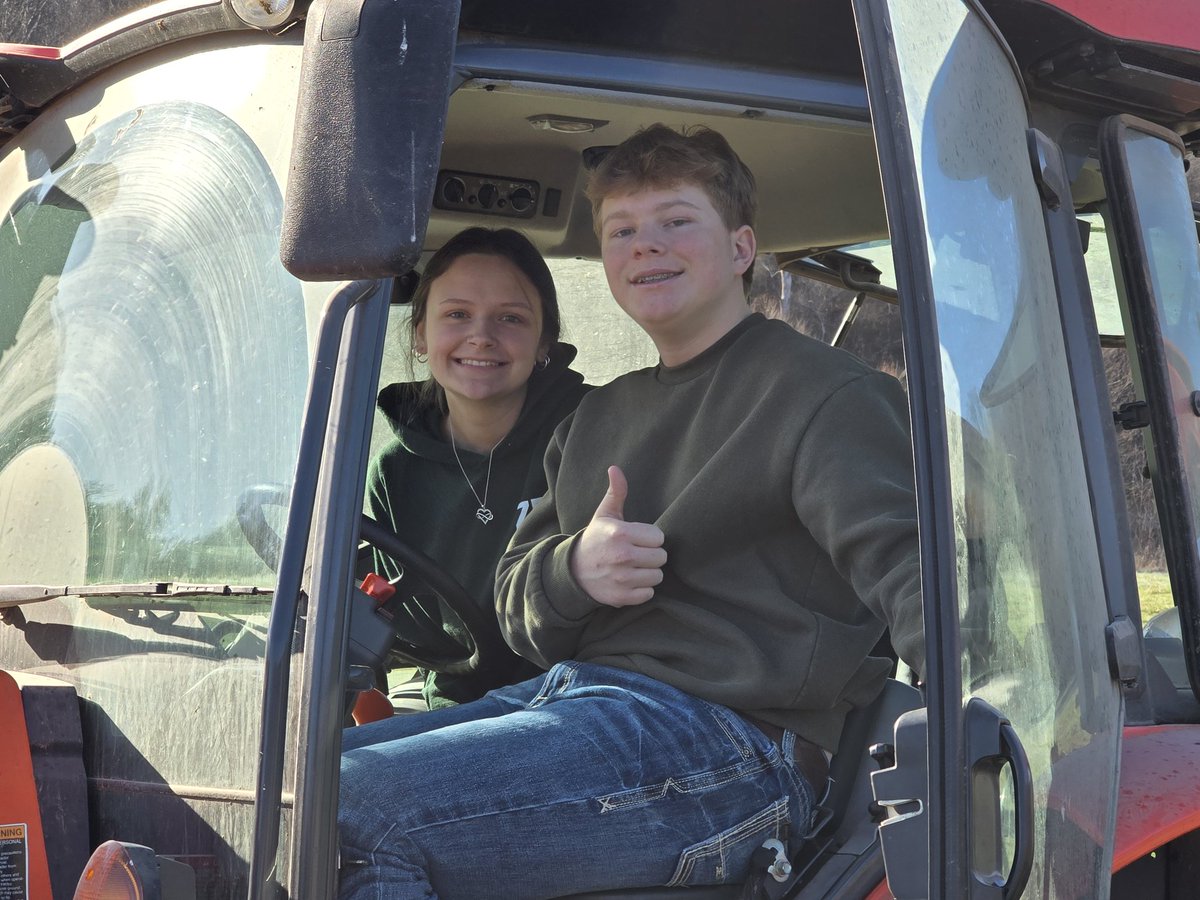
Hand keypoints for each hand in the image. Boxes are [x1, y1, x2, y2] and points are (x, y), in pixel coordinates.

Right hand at [570, 466, 666, 606]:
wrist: (573, 571)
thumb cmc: (595, 539)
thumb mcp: (604, 515)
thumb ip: (616, 492)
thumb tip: (615, 468)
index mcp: (621, 533)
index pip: (659, 537)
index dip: (650, 538)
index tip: (638, 538)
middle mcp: (622, 556)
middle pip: (661, 557)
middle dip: (651, 555)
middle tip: (637, 553)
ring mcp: (623, 579)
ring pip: (657, 576)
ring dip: (648, 572)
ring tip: (634, 567)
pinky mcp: (623, 597)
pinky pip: (649, 593)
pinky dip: (642, 589)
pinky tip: (631, 581)